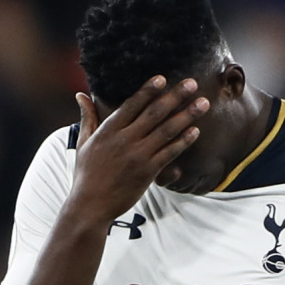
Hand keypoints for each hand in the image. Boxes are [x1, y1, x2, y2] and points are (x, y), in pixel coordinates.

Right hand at [69, 76, 208, 223]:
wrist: (90, 206)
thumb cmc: (86, 174)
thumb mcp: (83, 143)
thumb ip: (87, 117)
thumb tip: (81, 95)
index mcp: (108, 130)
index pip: (131, 105)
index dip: (148, 90)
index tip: (163, 78)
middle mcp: (124, 140)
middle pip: (154, 113)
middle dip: (175, 96)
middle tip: (192, 83)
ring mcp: (137, 156)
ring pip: (166, 131)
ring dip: (187, 115)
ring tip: (203, 103)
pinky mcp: (147, 172)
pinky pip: (169, 153)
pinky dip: (183, 141)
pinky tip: (196, 131)